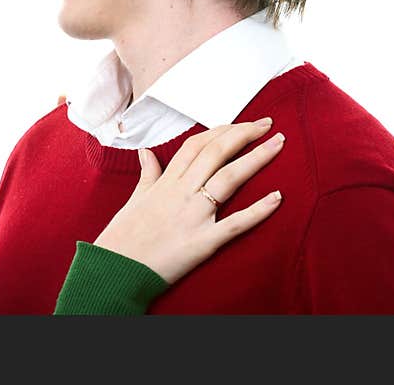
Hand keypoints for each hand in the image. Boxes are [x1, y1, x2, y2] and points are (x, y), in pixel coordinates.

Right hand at [93, 119, 283, 283]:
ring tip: (279, 144)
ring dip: (257, 159)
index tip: (243, 123)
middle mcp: (182, 192)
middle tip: (268, 125)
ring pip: (229, 179)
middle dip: (245, 134)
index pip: (198, 145)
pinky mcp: (202, 242)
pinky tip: (278, 197)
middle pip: (217, 153)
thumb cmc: (123, 236)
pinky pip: (235, 224)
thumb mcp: (134, 199)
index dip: (223, 130)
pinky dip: (258, 211)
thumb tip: (146, 152)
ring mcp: (193, 215)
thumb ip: (147, 174)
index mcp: (166, 181)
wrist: (115, 270)